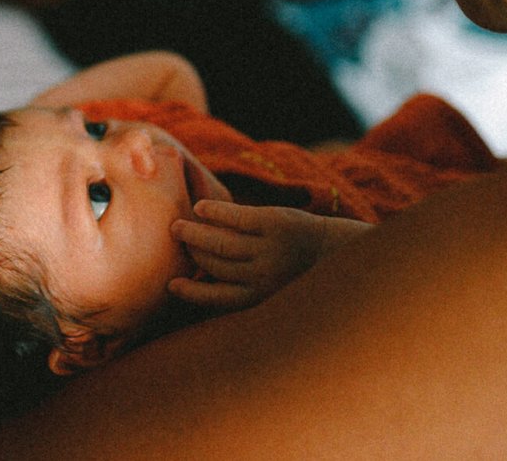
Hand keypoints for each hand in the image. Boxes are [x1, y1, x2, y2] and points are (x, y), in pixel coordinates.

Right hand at [167, 201, 352, 310]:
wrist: (336, 250)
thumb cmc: (296, 272)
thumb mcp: (273, 292)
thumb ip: (243, 289)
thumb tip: (204, 284)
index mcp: (261, 296)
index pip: (217, 297)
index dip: (191, 292)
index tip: (171, 284)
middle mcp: (263, 275)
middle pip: (215, 264)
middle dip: (192, 254)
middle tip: (175, 241)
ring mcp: (269, 248)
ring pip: (220, 243)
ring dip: (194, 234)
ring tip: (177, 227)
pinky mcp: (275, 223)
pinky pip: (236, 217)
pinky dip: (215, 213)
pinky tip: (200, 208)